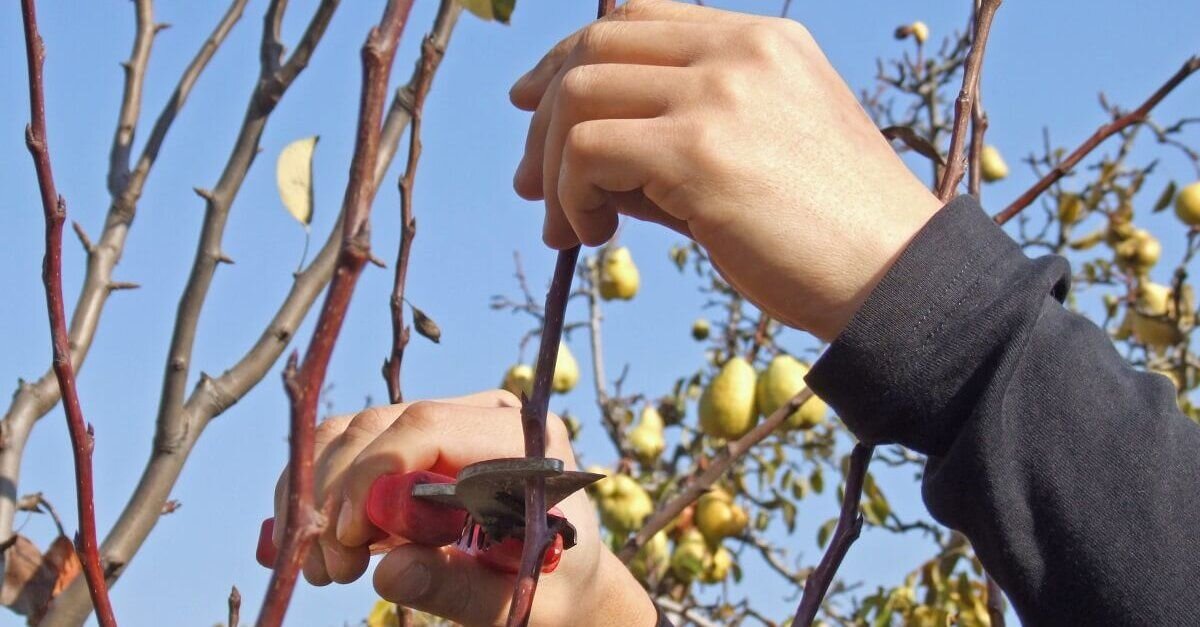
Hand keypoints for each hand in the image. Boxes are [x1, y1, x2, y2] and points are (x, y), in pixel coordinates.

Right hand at [271, 390, 654, 625]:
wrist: (565, 581)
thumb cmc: (553, 589)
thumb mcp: (515, 599)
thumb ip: (458, 587)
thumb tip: (390, 572)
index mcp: (524, 440)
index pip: (429, 426)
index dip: (374, 475)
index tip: (350, 538)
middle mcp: (481, 415)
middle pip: (379, 426)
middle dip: (339, 496)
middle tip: (333, 568)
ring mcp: (445, 421)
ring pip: (351, 433)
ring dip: (318, 498)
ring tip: (325, 568)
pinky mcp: (413, 443)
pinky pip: (346, 450)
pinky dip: (317, 495)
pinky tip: (315, 547)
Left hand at [511, 0, 941, 339]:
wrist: (897, 281)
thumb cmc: (830, 235)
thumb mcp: (759, 156)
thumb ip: (677, 137)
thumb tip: (579, 158)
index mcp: (761, 40)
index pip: (635, 17)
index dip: (570, 57)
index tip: (536, 107)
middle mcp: (740, 50)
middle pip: (594, 47)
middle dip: (544, 118)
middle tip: (531, 187)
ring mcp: (721, 94)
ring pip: (578, 95)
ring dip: (552, 167)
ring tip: (567, 229)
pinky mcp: (700, 152)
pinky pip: (588, 151)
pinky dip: (570, 195)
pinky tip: (593, 235)